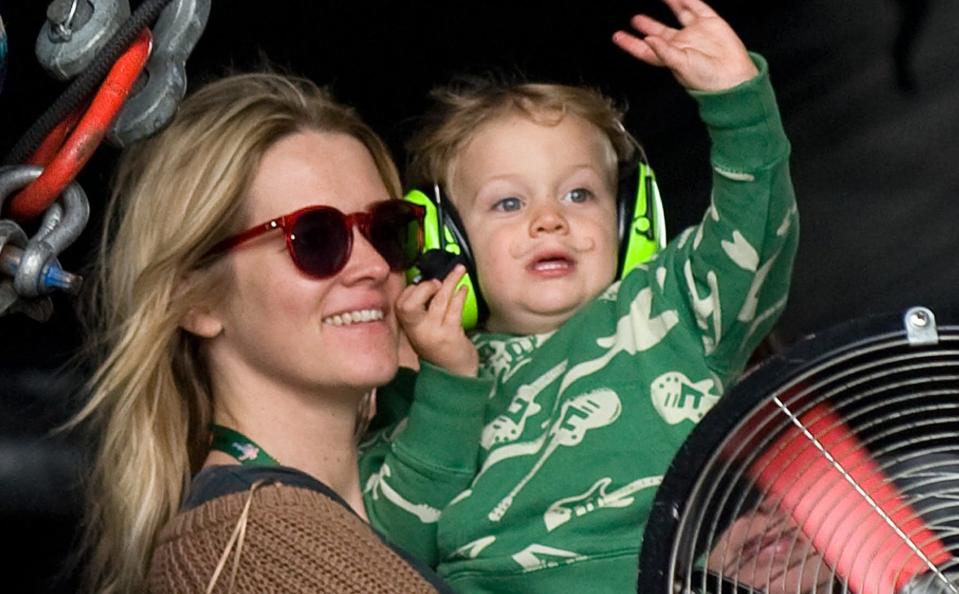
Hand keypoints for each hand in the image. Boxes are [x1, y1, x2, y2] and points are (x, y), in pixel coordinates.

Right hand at [396, 265, 477, 376]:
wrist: (453, 375)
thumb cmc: (439, 349)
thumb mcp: (423, 331)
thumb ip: (421, 312)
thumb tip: (429, 283)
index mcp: (408, 329)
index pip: (401, 304)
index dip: (413, 290)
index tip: (425, 285)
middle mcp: (417, 331)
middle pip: (410, 305)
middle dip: (425, 287)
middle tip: (438, 281)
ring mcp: (434, 333)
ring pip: (438, 301)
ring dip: (450, 281)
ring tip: (459, 270)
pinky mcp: (451, 335)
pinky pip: (454, 309)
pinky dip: (459, 295)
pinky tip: (464, 288)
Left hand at [612, 0, 757, 91]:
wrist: (733, 77)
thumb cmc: (706, 79)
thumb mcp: (680, 66)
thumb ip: (664, 52)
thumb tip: (648, 40)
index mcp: (670, 58)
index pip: (645, 50)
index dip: (631, 43)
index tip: (617, 36)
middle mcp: (681, 44)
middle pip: (659, 32)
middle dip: (647, 26)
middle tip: (634, 19)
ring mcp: (696, 33)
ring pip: (679, 14)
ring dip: (669, 5)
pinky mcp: (711, 24)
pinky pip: (697, 7)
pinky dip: (688, 0)